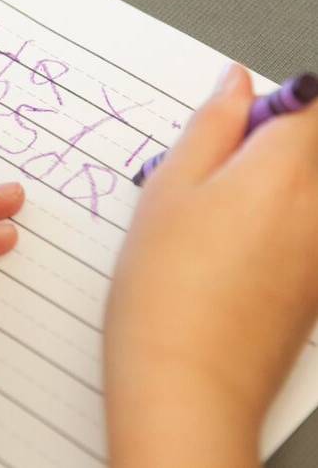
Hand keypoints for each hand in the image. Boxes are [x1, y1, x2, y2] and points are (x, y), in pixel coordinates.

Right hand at [104, 64, 317, 467]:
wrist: (186, 384)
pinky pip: (302, 233)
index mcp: (286, 172)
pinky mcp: (317, 289)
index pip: (308, 105)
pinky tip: (220, 262)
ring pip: (302, 194)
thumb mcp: (169, 187)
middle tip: (206, 183)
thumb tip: (235, 83)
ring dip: (262, 192)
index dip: (269, 106)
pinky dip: (270, 230)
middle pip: (308, 151)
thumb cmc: (165, 286)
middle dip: (262, 151)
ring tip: (207, 228)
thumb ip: (210, 124)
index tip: (231, 127)